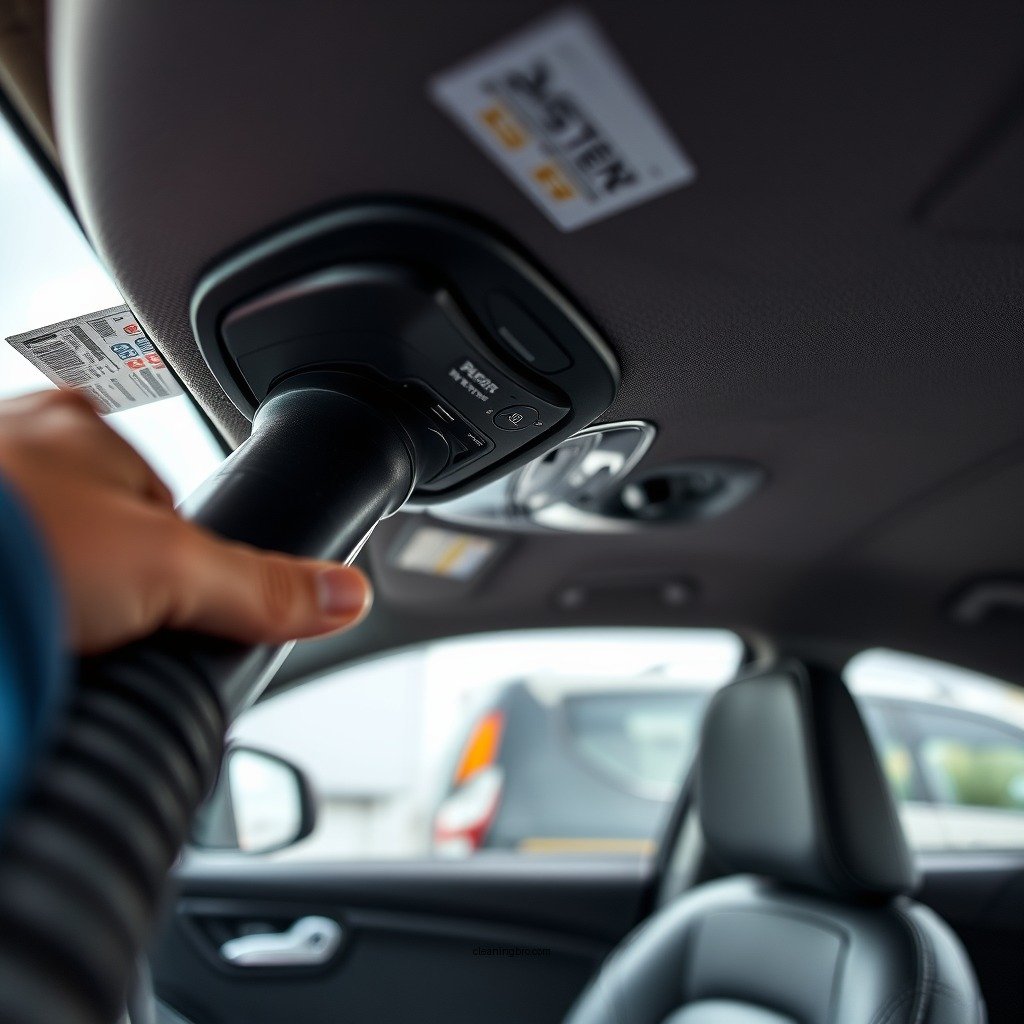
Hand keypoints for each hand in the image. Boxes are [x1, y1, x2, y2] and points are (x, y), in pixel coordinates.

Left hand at [0, 389, 371, 653]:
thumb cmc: (4, 542)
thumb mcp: (164, 572)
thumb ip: (258, 589)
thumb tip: (347, 594)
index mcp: (88, 428)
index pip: (159, 495)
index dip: (173, 555)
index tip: (159, 600)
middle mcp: (17, 441)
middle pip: (88, 520)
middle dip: (97, 575)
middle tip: (92, 628)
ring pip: (26, 543)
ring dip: (36, 589)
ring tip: (34, 636)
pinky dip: (6, 600)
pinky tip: (9, 632)